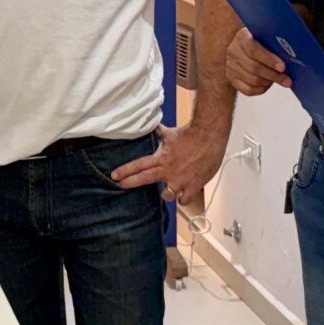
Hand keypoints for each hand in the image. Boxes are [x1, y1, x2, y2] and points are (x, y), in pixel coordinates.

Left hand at [111, 123, 227, 205]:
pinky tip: (184, 195)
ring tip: (168, 191)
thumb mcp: (170, 133)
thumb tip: (151, 124)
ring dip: (166, 194)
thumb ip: (159, 132)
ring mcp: (180, 180)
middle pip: (145, 179)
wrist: (209, 136)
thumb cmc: (191, 134)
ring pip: (167, 196)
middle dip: (130, 182)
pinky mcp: (193, 186)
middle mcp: (168, 171)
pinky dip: (184, 198)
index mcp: (161, 158)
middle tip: (121, 185)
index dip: (125, 171)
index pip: (139, 165)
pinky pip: (185, 200)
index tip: (114, 176)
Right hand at [225, 28, 291, 95]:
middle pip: (254, 67)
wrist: (244, 46)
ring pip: (252, 80)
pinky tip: (269, 85)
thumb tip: (291, 56)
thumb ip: (274, 43)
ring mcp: (230, 66)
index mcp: (242, 37)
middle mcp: (233, 51)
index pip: (253, 49)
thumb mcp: (265, 36)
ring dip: (269, 82)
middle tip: (287, 79)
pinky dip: (261, 89)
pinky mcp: (231, 78)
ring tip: (280, 80)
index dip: (269, 59)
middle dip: (273, 75)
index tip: (283, 67)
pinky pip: (248, 90)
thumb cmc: (261, 40)